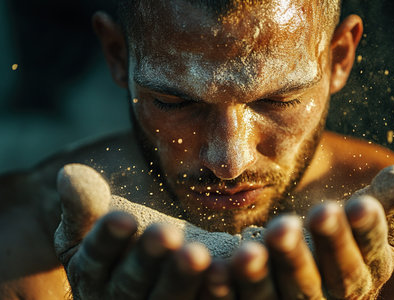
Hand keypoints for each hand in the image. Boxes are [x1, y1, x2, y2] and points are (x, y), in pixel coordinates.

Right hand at [54, 164, 211, 299]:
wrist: (148, 266)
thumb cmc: (117, 243)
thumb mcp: (91, 227)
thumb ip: (84, 207)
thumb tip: (69, 174)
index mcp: (92, 275)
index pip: (95, 257)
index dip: (107, 239)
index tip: (122, 218)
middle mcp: (117, 299)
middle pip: (132, 283)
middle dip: (148, 259)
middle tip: (166, 234)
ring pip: (168, 298)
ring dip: (183, 277)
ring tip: (198, 254)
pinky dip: (216, 289)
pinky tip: (230, 268)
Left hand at [201, 165, 393, 299]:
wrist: (307, 254)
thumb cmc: (339, 230)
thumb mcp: (362, 217)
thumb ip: (381, 201)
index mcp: (367, 269)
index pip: (370, 253)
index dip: (367, 231)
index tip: (359, 203)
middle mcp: (339, 295)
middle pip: (336, 278)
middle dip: (327, 246)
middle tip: (311, 215)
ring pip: (292, 293)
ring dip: (276, 269)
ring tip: (254, 247)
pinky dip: (230, 287)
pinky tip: (215, 266)